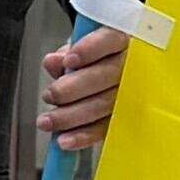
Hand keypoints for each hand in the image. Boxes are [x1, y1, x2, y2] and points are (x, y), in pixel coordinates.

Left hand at [42, 26, 128, 150]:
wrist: (119, 67)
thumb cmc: (98, 54)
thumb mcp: (82, 46)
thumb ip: (67, 52)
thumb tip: (52, 62)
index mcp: (122, 40)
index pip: (110, 40)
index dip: (90, 50)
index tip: (69, 61)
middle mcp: (132, 66)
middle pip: (107, 76)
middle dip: (74, 88)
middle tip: (50, 95)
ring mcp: (132, 94)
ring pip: (105, 105)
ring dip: (72, 116)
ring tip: (48, 121)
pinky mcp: (126, 118)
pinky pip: (107, 128)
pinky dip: (84, 135)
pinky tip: (65, 140)